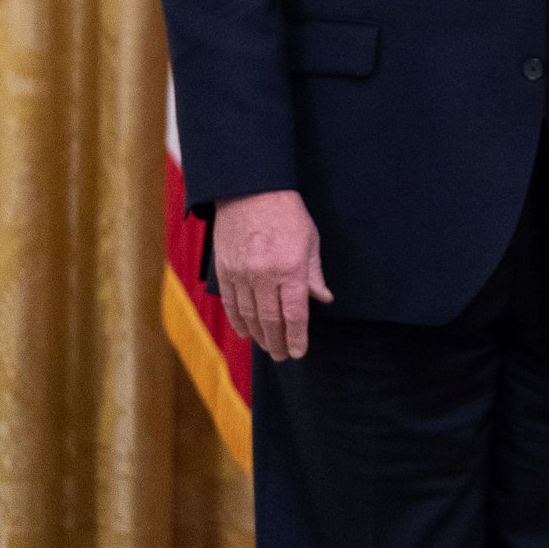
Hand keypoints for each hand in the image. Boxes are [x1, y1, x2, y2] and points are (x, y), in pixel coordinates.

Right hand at [211, 189, 332, 361]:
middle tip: (283, 356)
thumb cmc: (287, 214)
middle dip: (278, 342)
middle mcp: (265, 275)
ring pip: (249, 315)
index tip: (299, 352)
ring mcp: (242, 274)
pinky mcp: (225, 271)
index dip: (297, 337)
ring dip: (259, 336)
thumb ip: (314, 273)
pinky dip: (238, 321)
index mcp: (291, 268)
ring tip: (268, 347)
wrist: (250, 192)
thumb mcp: (310, 241)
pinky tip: (246, 332)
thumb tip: (323, 298)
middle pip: (271, 320)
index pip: (295, 313)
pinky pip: (231, 303)